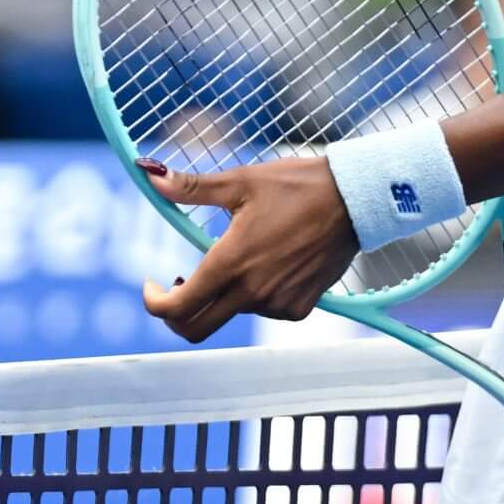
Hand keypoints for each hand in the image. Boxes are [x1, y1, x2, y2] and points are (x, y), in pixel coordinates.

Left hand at [141, 157, 358, 340]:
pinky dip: (253, 294)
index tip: (152, 286)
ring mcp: (277, 304)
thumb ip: (191, 187)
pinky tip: (266, 263)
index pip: (178, 307)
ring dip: (222, 294)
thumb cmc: (296, 185)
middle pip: (197, 328)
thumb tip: (150, 174)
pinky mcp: (300, 308)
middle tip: (178, 285)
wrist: (354, 200)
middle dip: (177, 314)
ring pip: (233, 313)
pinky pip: (264, 310)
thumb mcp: (240, 181)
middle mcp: (252, 292)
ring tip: (236, 256)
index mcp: (231, 263)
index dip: (154, 302)